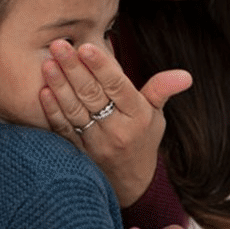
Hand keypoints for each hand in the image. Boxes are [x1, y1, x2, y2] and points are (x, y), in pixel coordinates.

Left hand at [39, 40, 191, 205]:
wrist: (130, 183)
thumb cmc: (143, 138)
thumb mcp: (156, 115)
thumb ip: (162, 90)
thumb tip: (185, 76)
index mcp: (137, 116)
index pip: (118, 87)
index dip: (101, 66)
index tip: (86, 46)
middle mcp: (116, 129)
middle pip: (92, 95)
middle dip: (73, 68)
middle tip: (58, 45)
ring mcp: (95, 142)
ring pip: (75, 110)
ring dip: (59, 85)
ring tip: (47, 63)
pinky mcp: (78, 152)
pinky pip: (64, 129)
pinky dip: (52, 110)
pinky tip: (43, 91)